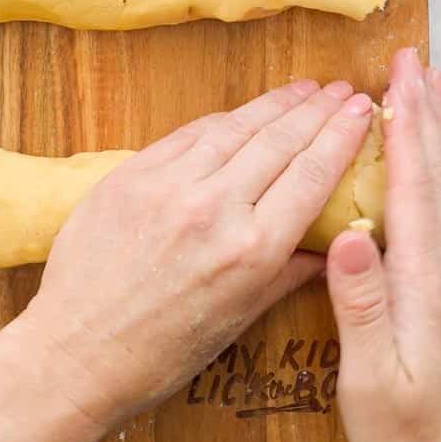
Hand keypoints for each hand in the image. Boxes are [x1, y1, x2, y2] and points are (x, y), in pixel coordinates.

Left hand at [2, 78, 373, 441]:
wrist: (77, 352)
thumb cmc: (160, 352)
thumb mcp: (239, 320)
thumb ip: (288, 272)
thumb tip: (332, 242)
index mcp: (252, 251)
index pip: (312, 174)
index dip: (342, 136)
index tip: (363, 110)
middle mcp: (214, 209)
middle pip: (279, 141)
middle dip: (318, 110)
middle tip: (344, 89)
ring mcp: (168, 187)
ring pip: (234, 128)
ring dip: (274, 104)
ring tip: (303, 89)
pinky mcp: (130, 175)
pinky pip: (186, 136)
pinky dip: (220, 120)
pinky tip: (241, 113)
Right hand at [326, 48, 440, 441]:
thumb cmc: (405, 439)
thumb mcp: (372, 381)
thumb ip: (363, 306)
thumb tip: (352, 235)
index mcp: (429, 289)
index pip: (419, 193)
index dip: (408, 133)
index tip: (397, 81)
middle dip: (428, 117)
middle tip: (415, 64)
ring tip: (430, 95)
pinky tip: (438, 164)